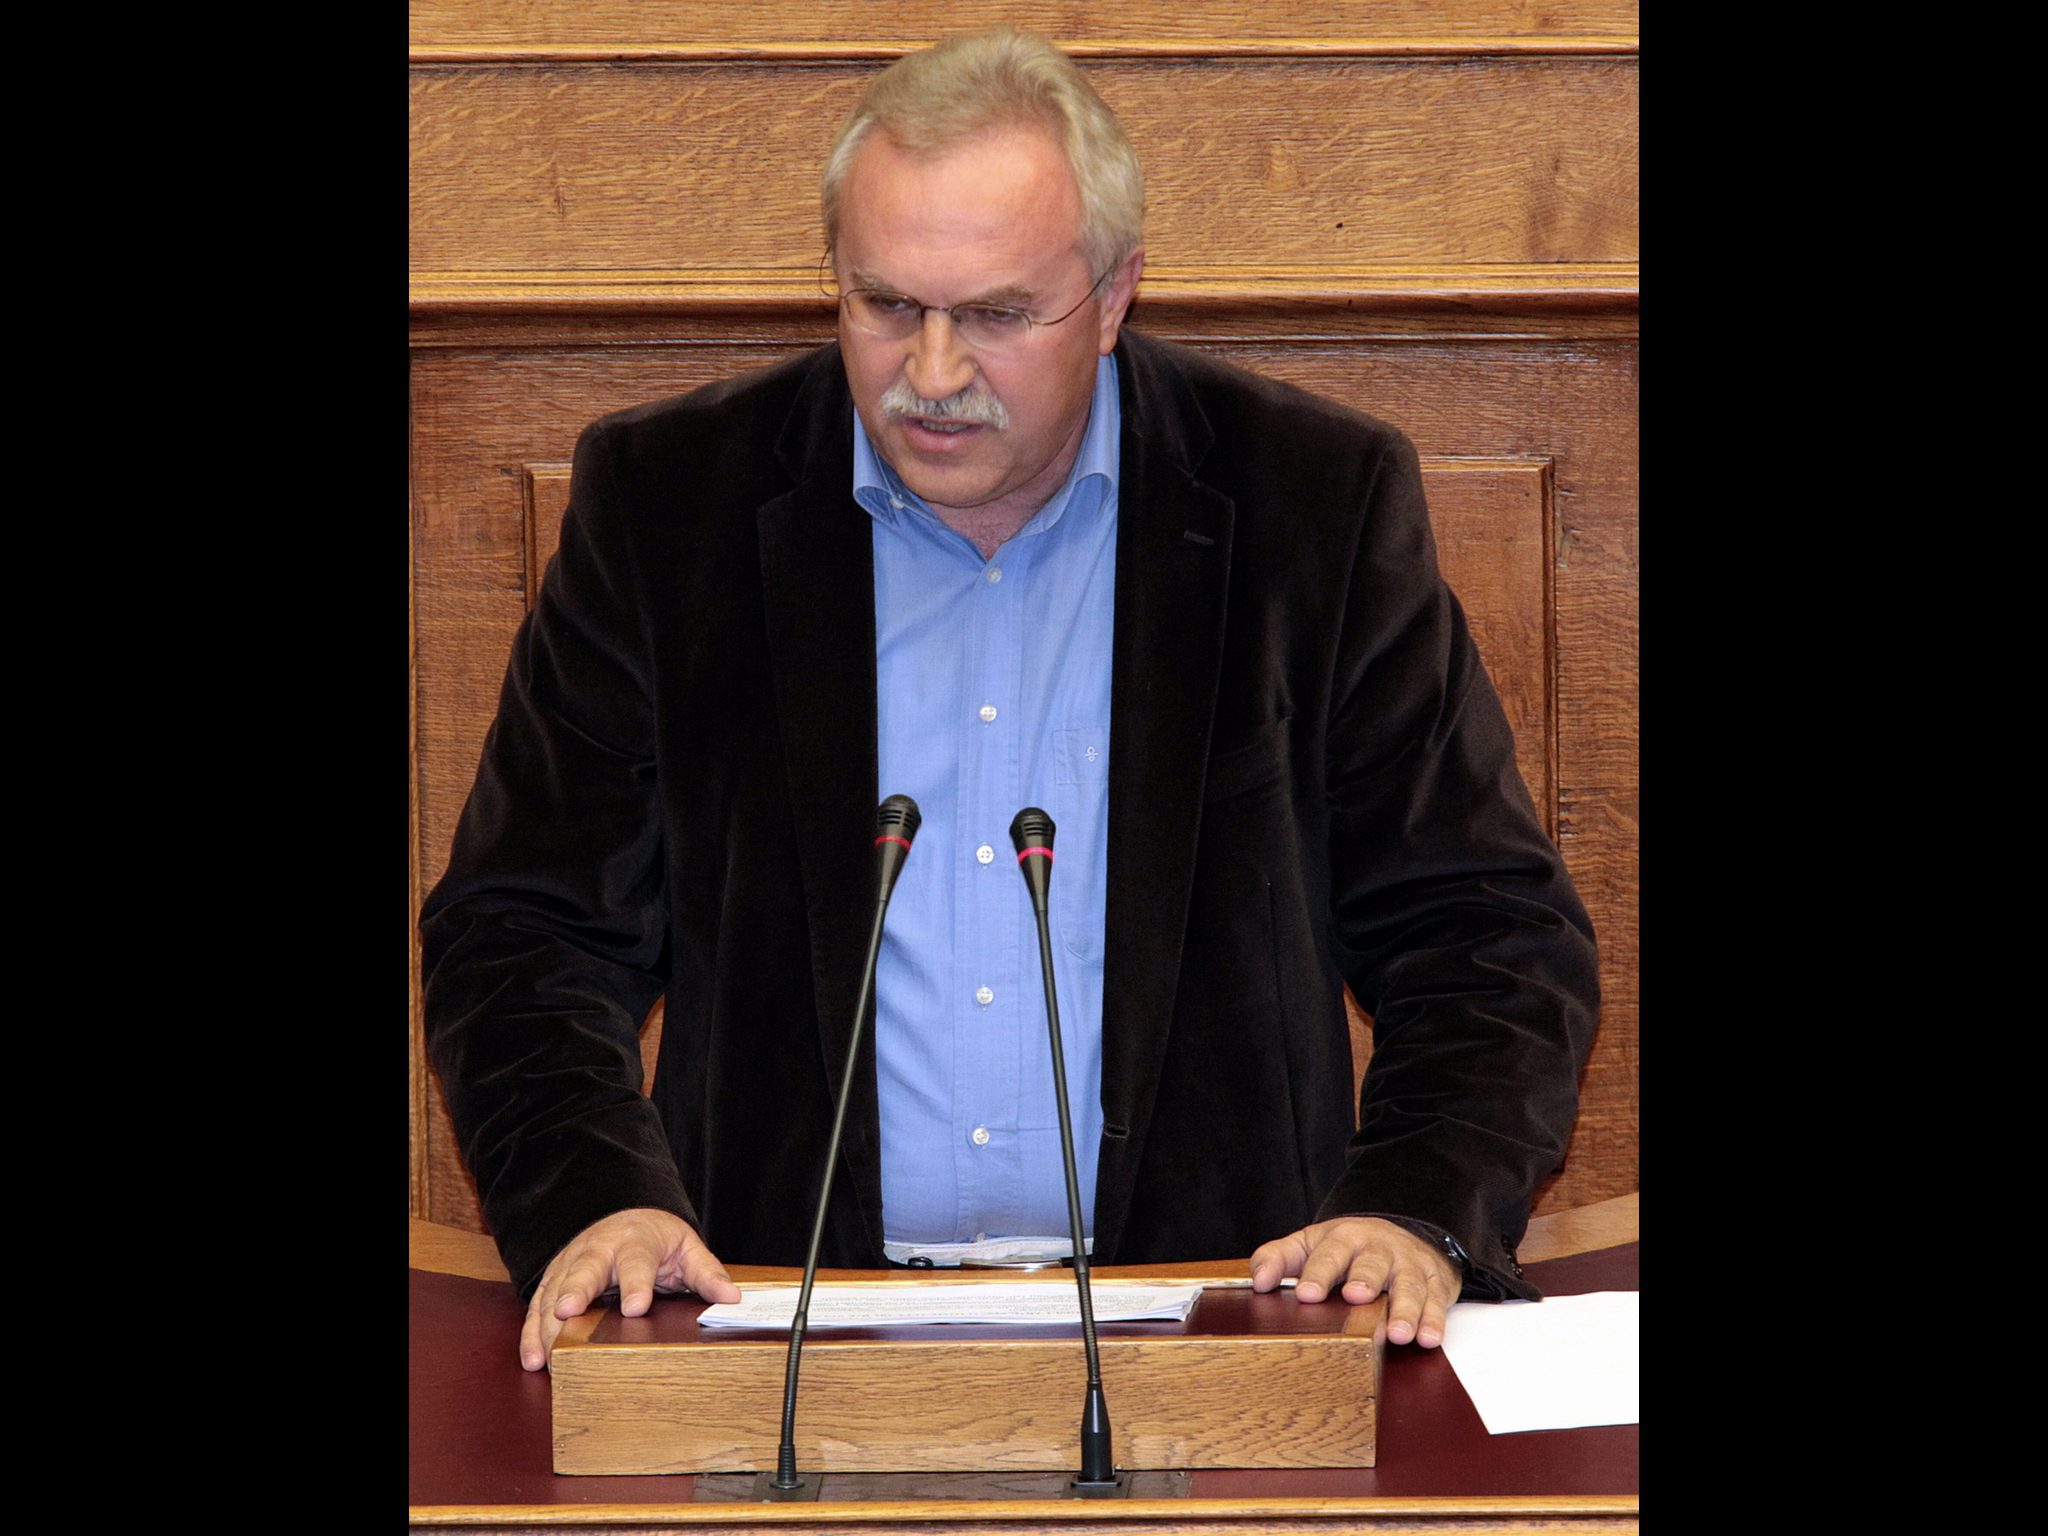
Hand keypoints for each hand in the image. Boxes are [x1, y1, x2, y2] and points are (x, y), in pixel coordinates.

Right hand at [519, 1207, 740, 1370]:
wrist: (622, 1213)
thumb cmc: (656, 1237)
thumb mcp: (687, 1247)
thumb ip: (707, 1273)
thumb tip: (731, 1297)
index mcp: (635, 1242)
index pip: (636, 1262)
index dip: (636, 1285)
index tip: (636, 1307)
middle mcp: (598, 1250)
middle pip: (585, 1270)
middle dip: (575, 1291)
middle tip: (567, 1313)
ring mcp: (572, 1264)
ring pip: (555, 1290)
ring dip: (547, 1321)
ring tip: (545, 1354)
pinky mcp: (555, 1280)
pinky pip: (539, 1305)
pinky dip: (533, 1332)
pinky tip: (533, 1358)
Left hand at [1249, 1217, 1460, 1347]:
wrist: (1403, 1235)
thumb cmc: (1349, 1248)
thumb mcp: (1310, 1245)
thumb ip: (1279, 1258)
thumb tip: (1259, 1282)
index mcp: (1344, 1238)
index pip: (1329, 1252)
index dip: (1317, 1272)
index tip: (1307, 1293)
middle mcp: (1379, 1249)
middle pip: (1372, 1263)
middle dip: (1365, 1279)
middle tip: (1356, 1296)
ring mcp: (1408, 1265)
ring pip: (1408, 1285)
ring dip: (1404, 1308)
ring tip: (1397, 1333)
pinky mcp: (1434, 1282)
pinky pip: (1437, 1301)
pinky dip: (1434, 1320)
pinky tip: (1428, 1338)